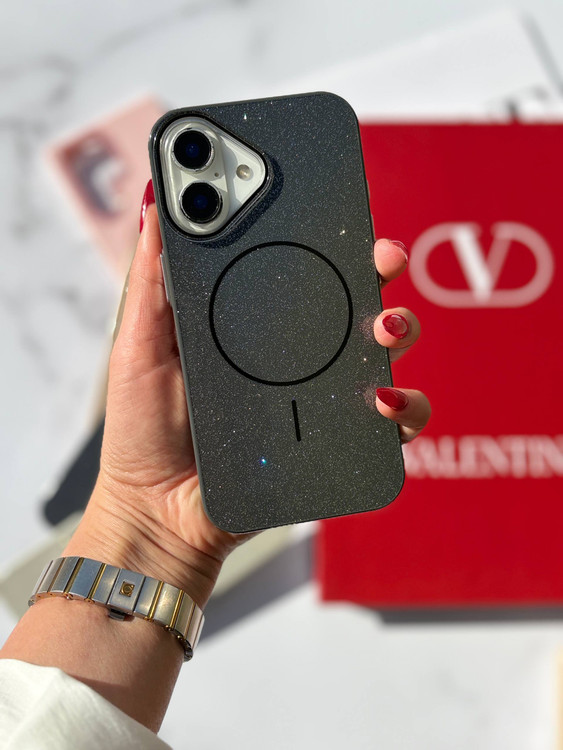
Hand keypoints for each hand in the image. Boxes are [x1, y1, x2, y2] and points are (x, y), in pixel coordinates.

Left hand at [67, 185, 429, 606]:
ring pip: (383, 350)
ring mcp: (319, 396)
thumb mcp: (139, 347)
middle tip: (381, 256)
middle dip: (379, 267)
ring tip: (383, 327)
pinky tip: (383, 401)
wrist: (157, 510)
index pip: (299, 263)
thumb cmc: (145, 429)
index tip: (334, 198)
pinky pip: (391, 422)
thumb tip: (155, 206)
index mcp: (253, 322)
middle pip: (353, 297)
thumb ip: (151, 282)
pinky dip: (404, 407)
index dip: (324, 228)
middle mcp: (296, 353)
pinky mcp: (336, 442)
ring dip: (399, 327)